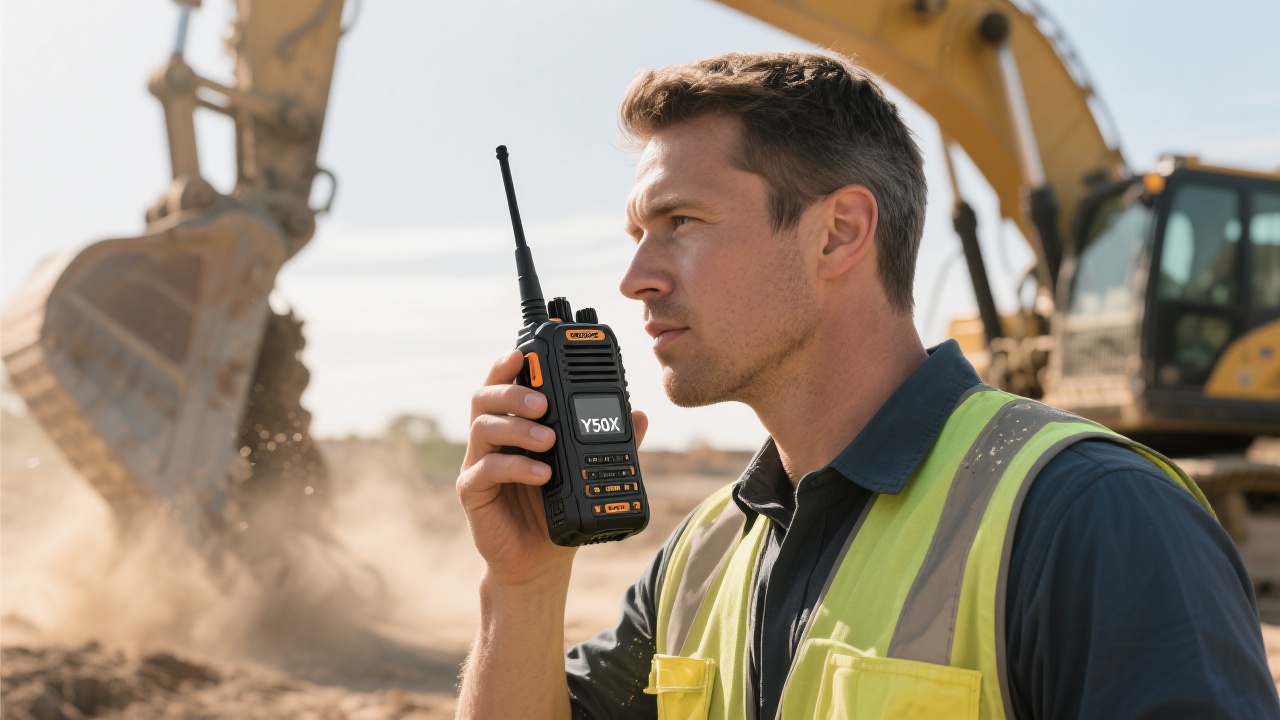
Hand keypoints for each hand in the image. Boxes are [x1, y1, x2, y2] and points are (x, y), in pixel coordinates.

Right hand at [457, 350, 647, 587]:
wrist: (539, 560)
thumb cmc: (556, 508)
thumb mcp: (586, 471)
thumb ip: (609, 441)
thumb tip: (639, 415)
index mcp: (514, 424)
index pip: (504, 383)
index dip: (509, 363)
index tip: (525, 352)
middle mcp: (492, 438)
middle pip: (484, 397)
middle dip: (511, 392)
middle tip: (543, 403)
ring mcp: (479, 463)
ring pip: (482, 427)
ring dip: (516, 427)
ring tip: (549, 440)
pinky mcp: (473, 492)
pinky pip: (485, 470)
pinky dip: (515, 466)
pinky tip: (542, 473)